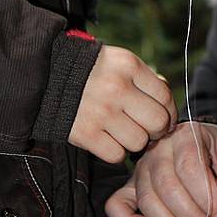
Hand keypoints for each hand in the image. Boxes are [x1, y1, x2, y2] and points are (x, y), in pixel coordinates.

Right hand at [68, 45, 176, 162]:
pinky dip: (116, 151)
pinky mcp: (85, 133)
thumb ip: (145, 79)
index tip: (165, 118)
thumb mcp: (120, 62)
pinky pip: (117, 155)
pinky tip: (109, 139)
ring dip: (135, 141)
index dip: (169, 112)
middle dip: (157, 130)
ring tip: (124, 131)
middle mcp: (117, 88)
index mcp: (129, 66)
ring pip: (139, 142)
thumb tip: (167, 103)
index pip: (165, 96)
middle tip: (148, 129)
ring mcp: (101, 112)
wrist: (47, 75)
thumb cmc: (92, 70)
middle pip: (157, 122)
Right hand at [105, 122, 216, 216]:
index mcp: (187, 135)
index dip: (209, 196)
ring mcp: (141, 168)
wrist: (198, 141)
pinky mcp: (130, 186)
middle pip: (166, 185)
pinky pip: (117, 205)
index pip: (190, 166)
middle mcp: (158, 149)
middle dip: (194, 215)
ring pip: (147, 199)